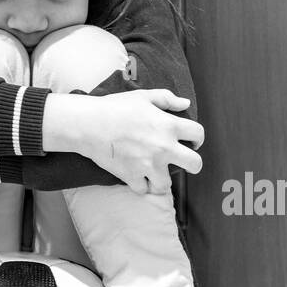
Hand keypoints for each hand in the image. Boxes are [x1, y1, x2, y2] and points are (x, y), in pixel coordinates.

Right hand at [81, 90, 203, 193]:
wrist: (88, 124)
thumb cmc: (114, 107)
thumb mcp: (143, 96)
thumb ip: (167, 99)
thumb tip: (185, 104)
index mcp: (168, 126)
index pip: (198, 134)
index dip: (198, 138)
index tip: (192, 141)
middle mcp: (163, 148)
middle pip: (195, 165)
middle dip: (192, 165)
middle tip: (183, 162)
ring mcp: (148, 165)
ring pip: (167, 185)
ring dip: (161, 179)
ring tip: (154, 172)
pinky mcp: (132, 177)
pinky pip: (143, 190)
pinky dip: (140, 185)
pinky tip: (136, 176)